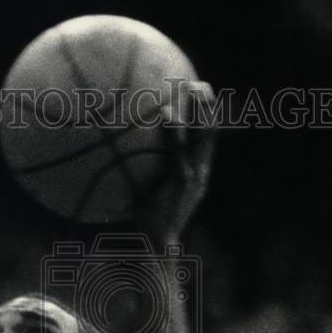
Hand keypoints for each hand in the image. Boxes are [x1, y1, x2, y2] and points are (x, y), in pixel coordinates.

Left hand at [134, 81, 216, 243]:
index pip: (206, 143)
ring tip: (192, 86)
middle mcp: (201, 174)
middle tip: (199, 83)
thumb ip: (145, 181)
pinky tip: (165, 112)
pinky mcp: (182, 181)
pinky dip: (175, 129)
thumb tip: (120, 162)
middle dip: (209, 107)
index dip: (207, 120)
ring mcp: (194, 177)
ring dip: (201, 109)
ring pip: (204, 135)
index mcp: (197, 177)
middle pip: (211, 133)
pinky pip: (179, 149)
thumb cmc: (147, 227)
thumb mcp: (149, 200)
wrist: (155, 249)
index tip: (200, 97)